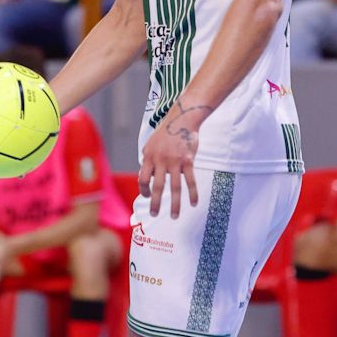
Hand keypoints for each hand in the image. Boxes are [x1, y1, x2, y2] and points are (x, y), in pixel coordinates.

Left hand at [139, 100, 206, 218]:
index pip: (143, 179)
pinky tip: (193, 203)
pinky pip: (190, 181)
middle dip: (155, 203)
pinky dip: (192, 194)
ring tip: (174, 216)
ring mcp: (175, 161)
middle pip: (157, 186)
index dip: (144, 190)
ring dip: (174, 204)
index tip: (147, 196)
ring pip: (174, 188)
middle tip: (154, 215)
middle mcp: (160, 160)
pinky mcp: (188, 161)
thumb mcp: (151, 144)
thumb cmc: (166, 133)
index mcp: (149, 157)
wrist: (182, 119)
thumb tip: (145, 177)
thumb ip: (147, 160)